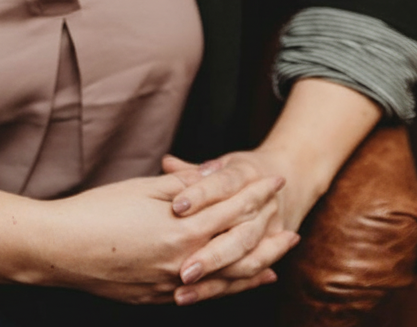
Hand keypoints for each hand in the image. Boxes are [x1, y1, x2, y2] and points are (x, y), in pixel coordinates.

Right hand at [35, 171, 290, 304]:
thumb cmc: (97, 212)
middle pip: (240, 248)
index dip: (256, 192)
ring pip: (229, 277)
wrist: (62, 250)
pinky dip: (231, 286)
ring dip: (258, 266)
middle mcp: (186, 260)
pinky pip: (208, 294)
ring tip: (279, 258)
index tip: (275, 181)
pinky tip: (243, 281)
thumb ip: (184, 185)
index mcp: (183, 228)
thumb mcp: (141, 188)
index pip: (231, 208)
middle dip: (268, 235)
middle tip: (292, 228)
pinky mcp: (159, 297)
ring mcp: (174, 283)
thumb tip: (215, 174)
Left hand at [161, 149, 304, 303]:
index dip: (201, 195)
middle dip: (211, 254)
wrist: (290, 179)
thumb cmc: (241, 172)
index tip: (177, 207)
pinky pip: (251, 273)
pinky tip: (197, 295)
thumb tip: (166, 163)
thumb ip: (191, 171)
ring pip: (247, 258)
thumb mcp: (220, 164)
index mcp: (248, 173)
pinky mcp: (273, 250)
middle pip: (239, 232)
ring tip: (184, 290)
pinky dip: (226, 285)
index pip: (224, 185)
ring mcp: (272, 230)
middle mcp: (264, 204)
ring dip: (217, 277)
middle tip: (183, 270)